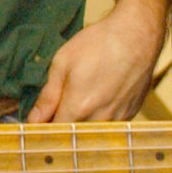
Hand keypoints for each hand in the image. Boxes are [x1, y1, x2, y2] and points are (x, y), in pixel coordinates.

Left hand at [28, 0, 166, 123]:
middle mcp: (100, 119)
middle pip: (73, 137)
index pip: (53, 135)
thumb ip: (48, 97)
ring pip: (92, 134)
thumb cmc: (98, 43)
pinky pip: (108, 127)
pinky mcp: (130, 114)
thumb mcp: (62, 63)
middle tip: (57, 108)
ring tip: (81, 97)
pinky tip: (99, 98)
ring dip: (81, 124)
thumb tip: (34, 120)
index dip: (43, 130)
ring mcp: (118, 119)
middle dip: (62, 127)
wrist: (137, 34)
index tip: (38, 122)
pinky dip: (99, 119)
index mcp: (78, 107)